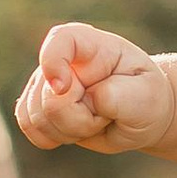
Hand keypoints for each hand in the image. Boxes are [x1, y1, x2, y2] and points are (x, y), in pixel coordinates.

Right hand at [16, 21, 176, 157]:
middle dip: (80, 119)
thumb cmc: (147, 99)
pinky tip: (76, 132)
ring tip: (96, 120)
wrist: (143, 116)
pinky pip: (29, 127)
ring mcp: (46, 83)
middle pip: (48, 99)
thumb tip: (90, 99)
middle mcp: (63, 60)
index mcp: (91, 45)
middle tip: (108, 115)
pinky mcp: (38, 106)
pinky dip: (54, 138)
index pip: (60, 40)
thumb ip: (120, 95)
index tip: (65, 88)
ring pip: (36, 117)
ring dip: (69, 131)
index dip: (53, 64)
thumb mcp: (147, 96)